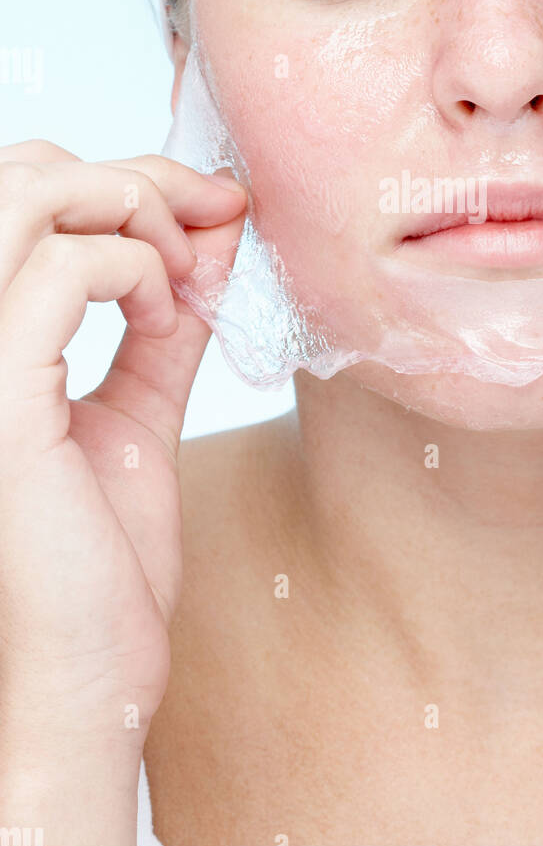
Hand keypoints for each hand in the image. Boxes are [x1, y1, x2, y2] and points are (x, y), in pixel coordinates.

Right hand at [0, 139, 246, 759]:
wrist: (88, 672)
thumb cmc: (101, 561)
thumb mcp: (141, 410)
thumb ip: (166, 322)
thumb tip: (215, 227)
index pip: (22, 189)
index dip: (127, 175)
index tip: (217, 206)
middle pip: (24, 173)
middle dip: (137, 177)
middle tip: (212, 221)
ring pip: (32, 195)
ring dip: (133, 209)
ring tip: (182, 275)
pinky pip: (66, 269)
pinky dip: (137, 268)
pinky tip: (170, 319)